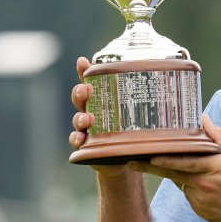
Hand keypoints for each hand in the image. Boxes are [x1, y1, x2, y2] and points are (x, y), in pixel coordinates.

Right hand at [68, 56, 130, 178]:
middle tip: (85, 90)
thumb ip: (133, 94)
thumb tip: (144, 70)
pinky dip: (76, 138)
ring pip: (77, 120)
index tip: (82, 62)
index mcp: (100, 101)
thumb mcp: (133, 111)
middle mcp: (90, 112)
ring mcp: (86, 129)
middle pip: (80, 99)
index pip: (91, 82)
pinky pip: (76, 140)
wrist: (125, 158)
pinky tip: (80, 138)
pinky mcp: (85, 145)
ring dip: (79, 118)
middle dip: (79, 93)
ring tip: (86, 119)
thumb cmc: (127, 130)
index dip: (84, 72)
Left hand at [130, 114, 220, 221]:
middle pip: (173, 173)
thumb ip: (218, 136)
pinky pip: (189, 195)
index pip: (183, 161)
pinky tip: (205, 186)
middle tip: (132, 161)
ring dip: (179, 175)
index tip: (146, 155)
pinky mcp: (200, 211)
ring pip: (181, 183)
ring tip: (188, 170)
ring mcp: (201, 201)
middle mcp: (204, 185)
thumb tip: (203, 118)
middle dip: (152, 167)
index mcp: (215, 167)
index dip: (163, 159)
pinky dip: (191, 187)